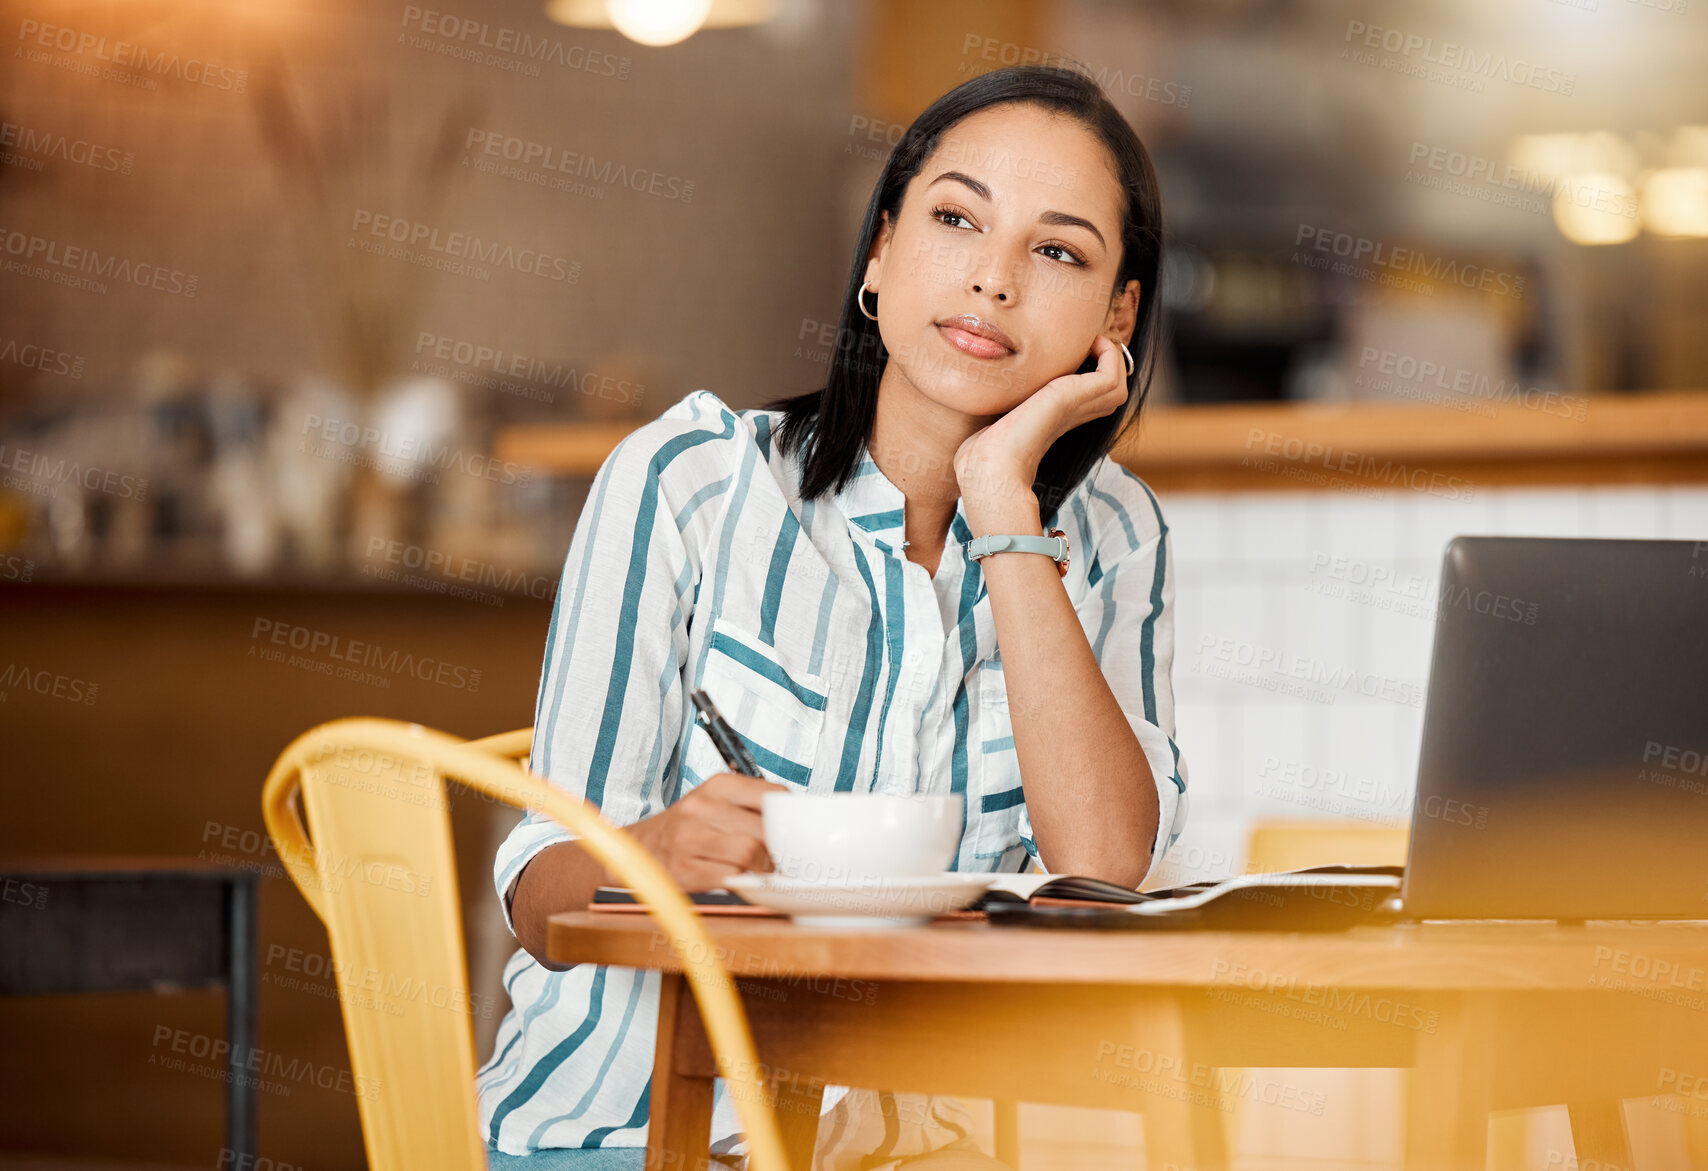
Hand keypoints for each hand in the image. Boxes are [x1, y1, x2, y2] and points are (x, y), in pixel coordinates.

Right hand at [627, 772, 787, 890]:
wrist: (640, 849)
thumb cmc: (687, 827)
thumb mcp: (716, 803)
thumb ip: (752, 807)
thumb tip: (794, 823)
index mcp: (717, 785)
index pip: (772, 795)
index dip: (788, 818)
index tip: (792, 831)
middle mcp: (702, 807)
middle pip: (763, 829)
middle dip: (777, 848)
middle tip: (779, 857)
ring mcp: (691, 838)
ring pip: (749, 854)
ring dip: (760, 868)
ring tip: (757, 869)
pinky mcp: (686, 869)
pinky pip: (730, 877)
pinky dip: (740, 881)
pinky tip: (736, 877)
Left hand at [953, 334, 1128, 511]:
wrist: (988, 468)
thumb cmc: (979, 452)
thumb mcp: (988, 418)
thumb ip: (991, 405)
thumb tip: (966, 389)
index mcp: (1052, 422)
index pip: (1083, 397)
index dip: (1083, 371)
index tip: (1069, 351)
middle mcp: (1069, 416)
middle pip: (1107, 389)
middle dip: (1102, 360)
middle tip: (1084, 342)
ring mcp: (1076, 408)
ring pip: (1117, 383)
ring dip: (1110, 355)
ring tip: (1090, 340)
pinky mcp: (1073, 398)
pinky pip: (1113, 374)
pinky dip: (1110, 354)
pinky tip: (1089, 344)